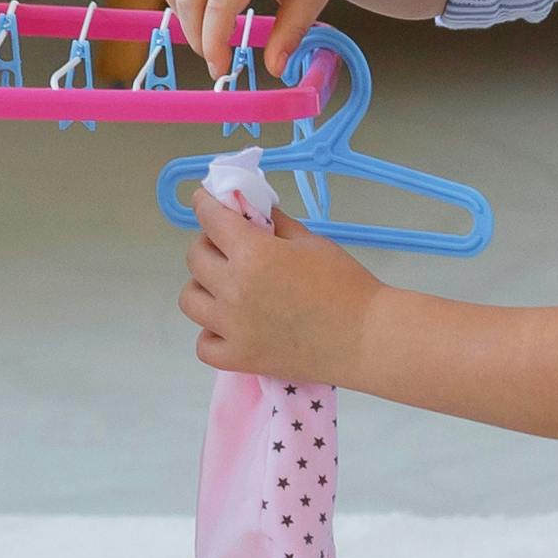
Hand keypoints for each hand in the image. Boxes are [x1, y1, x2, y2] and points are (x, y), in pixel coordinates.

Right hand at [160, 0, 374, 78]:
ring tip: (214, 38)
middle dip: (197, 37)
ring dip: (186, 20)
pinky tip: (207, 14)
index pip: (219, 4)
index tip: (221, 69)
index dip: (213, 42)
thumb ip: (290, 32)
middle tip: (218, 61)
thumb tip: (274, 69)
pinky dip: (183, 0)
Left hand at [181, 189, 378, 388]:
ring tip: (225, 286)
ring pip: (189, 299)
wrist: (368, 338)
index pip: (210, 219)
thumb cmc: (346, 285)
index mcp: (253, 254)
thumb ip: (274, 225)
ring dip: (203, 286)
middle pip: (195, 258)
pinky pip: (203, 344)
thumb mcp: (311, 242)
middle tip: (228, 246)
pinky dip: (211, 333)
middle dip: (208, 244)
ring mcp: (232, 327)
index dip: (204, 204)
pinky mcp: (239, 358)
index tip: (203, 199)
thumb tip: (251, 213)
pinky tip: (230, 325)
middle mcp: (234, 289)